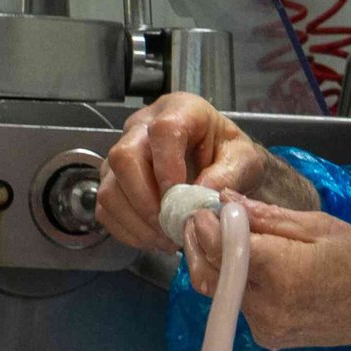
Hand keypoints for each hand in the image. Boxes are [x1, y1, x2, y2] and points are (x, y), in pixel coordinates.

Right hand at [95, 94, 276, 252]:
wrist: (222, 166)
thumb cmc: (231, 156)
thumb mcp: (244, 161)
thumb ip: (228, 176)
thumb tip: (200, 198)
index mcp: (180, 111)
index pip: (162, 131)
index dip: (167, 167)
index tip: (180, 199)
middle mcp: (142, 127)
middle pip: (124, 158)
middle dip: (146, 201)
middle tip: (171, 228)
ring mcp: (123, 153)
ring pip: (110, 187)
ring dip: (136, 221)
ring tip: (166, 239)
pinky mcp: (114, 180)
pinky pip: (106, 207)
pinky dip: (127, 230)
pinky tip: (153, 238)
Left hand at [180, 195, 350, 350]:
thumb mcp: (320, 225)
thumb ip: (268, 217)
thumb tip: (227, 200)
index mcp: (281, 270)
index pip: (222, 247)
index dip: (207, 226)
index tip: (206, 209)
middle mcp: (266, 303)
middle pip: (212, 272)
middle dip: (202, 243)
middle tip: (204, 219)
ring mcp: (264, 325)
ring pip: (219, 290)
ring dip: (217, 263)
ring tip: (226, 238)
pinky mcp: (266, 336)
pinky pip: (236, 305)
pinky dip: (234, 283)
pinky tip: (249, 267)